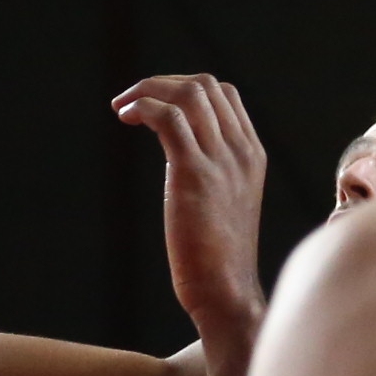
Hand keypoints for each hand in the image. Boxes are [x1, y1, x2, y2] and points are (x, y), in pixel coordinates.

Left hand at [114, 73, 267, 337]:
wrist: (226, 293)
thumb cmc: (218, 256)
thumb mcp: (226, 202)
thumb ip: (213, 172)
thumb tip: (181, 152)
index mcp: (252, 154)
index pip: (225, 94)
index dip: (184, 87)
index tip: (156, 102)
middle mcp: (241, 151)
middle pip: (205, 85)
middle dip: (162, 82)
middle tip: (132, 100)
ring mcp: (221, 161)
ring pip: (188, 94)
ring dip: (148, 90)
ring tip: (123, 107)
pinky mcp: (195, 174)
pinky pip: (169, 119)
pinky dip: (144, 108)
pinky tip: (126, 119)